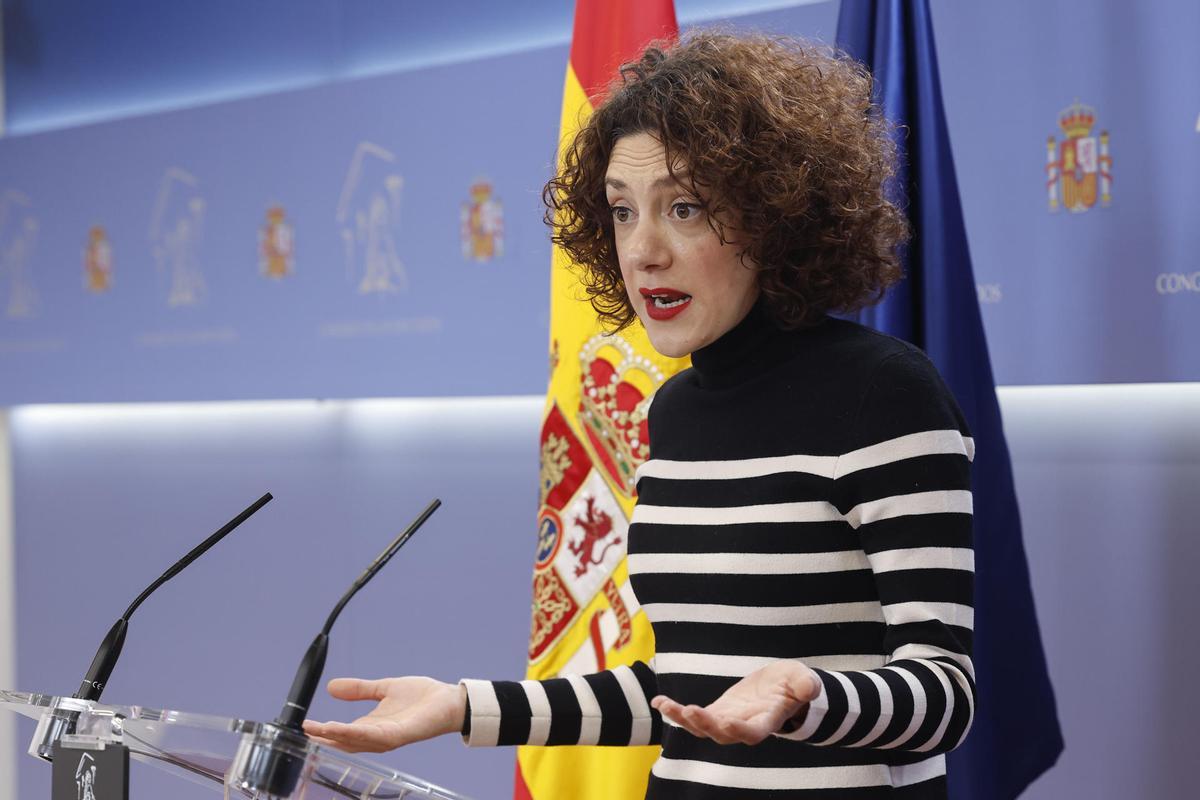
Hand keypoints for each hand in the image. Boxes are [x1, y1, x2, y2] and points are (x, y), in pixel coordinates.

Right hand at [302, 676, 465, 752]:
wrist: (449, 700)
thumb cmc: (421, 698)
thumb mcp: (383, 689)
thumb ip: (359, 689)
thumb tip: (331, 686)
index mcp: (372, 726)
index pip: (342, 733)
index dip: (323, 731)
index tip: (304, 726)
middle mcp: (378, 736)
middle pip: (345, 741)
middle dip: (324, 737)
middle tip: (303, 732)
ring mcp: (390, 737)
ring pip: (358, 740)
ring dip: (337, 736)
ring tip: (317, 730)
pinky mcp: (402, 734)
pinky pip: (377, 736)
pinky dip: (359, 733)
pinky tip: (346, 729)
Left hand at [650, 661, 820, 744]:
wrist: (782, 687)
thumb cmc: (794, 683)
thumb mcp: (802, 678)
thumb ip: (805, 684)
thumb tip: (810, 688)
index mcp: (767, 720)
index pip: (753, 732)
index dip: (740, 730)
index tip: (726, 722)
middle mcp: (744, 726)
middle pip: (722, 734)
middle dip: (705, 725)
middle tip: (690, 711)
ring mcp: (728, 721)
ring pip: (702, 728)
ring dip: (683, 719)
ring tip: (666, 706)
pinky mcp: (716, 712)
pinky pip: (693, 716)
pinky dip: (675, 710)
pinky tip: (658, 701)